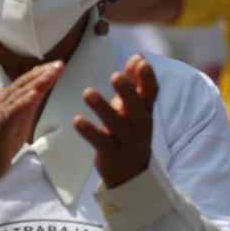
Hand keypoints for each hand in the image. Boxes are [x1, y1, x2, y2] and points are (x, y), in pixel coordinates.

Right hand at [0, 61, 65, 197]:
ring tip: (52, 72)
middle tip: (60, 64)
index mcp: (6, 101)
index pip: (26, 83)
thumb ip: (27, 107)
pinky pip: (12, 110)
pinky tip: (35, 93)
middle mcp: (1, 102)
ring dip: (37, 81)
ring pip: (19, 93)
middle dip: (43, 72)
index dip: (42, 74)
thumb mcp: (18, 122)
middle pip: (24, 83)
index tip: (58, 66)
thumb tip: (39, 94)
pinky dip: (23, 101)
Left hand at [75, 55, 158, 187]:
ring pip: (116, 124)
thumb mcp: (135, 108)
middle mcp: (139, 125)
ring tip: (88, 93)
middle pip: (136, 108)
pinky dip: (89, 131)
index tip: (141, 61)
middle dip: (127, 92)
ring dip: (102, 108)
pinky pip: (100, 141)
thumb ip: (135, 83)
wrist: (130, 173)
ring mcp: (126, 140)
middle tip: (115, 76)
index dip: (147, 77)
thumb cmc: (130, 132)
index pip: (151, 93)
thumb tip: (138, 57)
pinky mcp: (110, 153)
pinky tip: (77, 120)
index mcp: (145, 111)